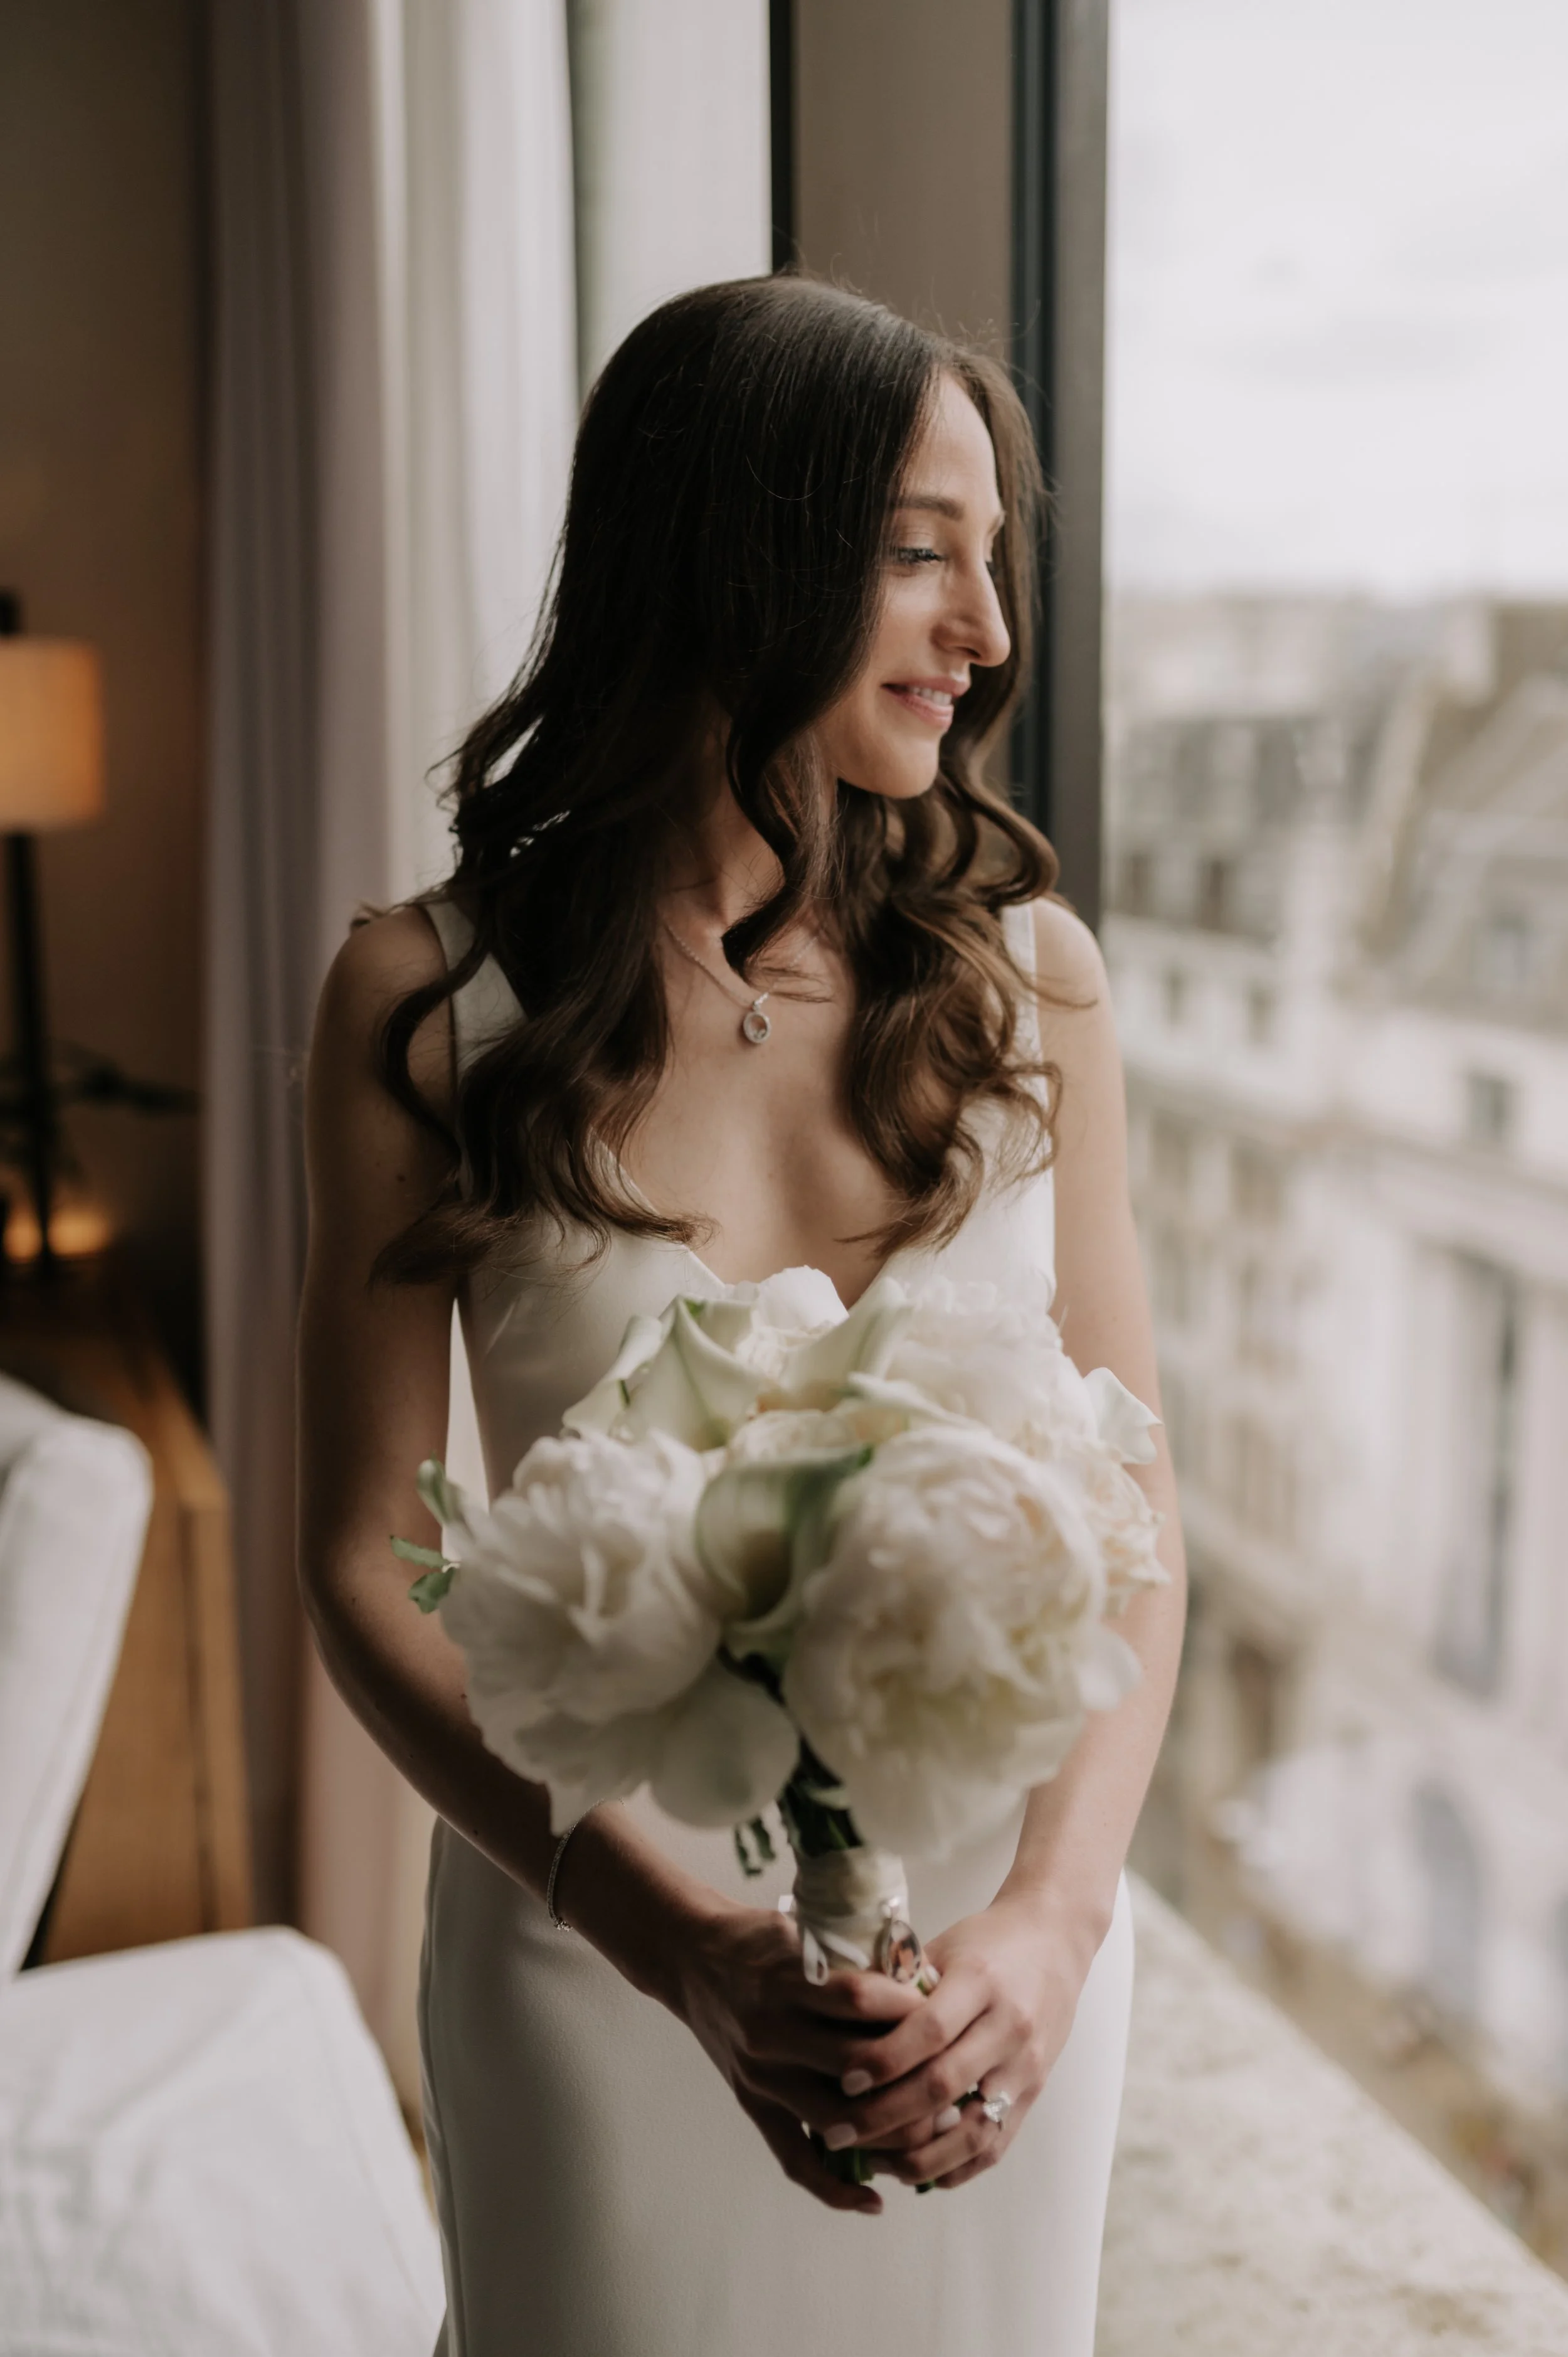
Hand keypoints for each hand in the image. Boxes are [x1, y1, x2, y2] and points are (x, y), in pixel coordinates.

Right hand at [674, 1898, 926, 2216]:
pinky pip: (794, 2158)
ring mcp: (762, 2075)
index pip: (860, 1998)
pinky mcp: (752, 2104)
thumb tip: (923, 1981)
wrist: (690, 1958)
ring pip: (835, 2118)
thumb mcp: (802, 1930)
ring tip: (931, 2132)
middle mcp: (772, 2031)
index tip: (944, 2009)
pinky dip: (834, 2186)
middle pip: (856, 2064)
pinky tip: (872, 2199)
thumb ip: (853, 1956)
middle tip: (952, 2076)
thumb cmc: (758, 1939)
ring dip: (887, 2131)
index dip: (908, 2006)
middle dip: (910, 2073)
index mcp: (788, 1980)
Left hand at [814, 1892, 1090, 2191]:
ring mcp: (1026, 2065)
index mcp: (980, 1980)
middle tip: (838, 2132)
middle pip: (944, 2083)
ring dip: (920, 2156)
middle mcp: (1008, 2026)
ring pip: (973, 2129)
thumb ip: (900, 1987)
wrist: (1055, 1941)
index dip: (884, 2059)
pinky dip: (955, 2167)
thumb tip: (838, 2026)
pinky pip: (995, 2145)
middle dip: (886, 2115)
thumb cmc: (986, 1942)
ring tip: (875, 2163)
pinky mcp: (1035, 2093)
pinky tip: (917, 2170)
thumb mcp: (943, 1948)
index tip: (844, 2080)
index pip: (929, 2029)